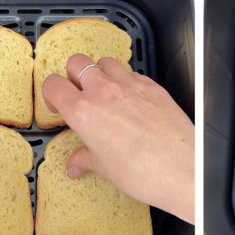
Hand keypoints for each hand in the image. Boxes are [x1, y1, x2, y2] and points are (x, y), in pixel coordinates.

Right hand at [42, 54, 194, 223]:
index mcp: (83, 111)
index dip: (52, 94)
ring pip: (105, 62)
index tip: (58, 105)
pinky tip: (132, 99)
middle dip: (74, 76)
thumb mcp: (105, 168)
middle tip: (79, 95)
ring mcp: (130, 85)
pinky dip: (127, 81)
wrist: (182, 169)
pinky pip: (133, 73)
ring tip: (106, 94)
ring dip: (101, 73)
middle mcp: (104, 91)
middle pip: (77, 63)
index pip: (53, 85)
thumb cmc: (142, 172)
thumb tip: (75, 164)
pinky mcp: (153, 86)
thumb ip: (86, 159)